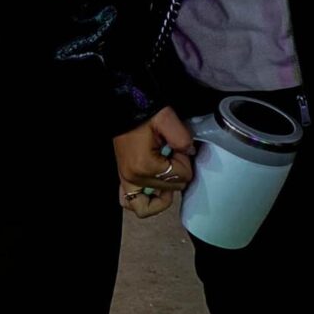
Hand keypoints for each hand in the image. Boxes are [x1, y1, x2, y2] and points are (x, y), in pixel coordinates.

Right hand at [114, 106, 195, 220]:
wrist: (124, 108)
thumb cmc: (144, 113)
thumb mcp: (167, 118)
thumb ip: (182, 138)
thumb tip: (189, 154)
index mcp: (145, 165)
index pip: (180, 176)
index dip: (185, 161)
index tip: (178, 147)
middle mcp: (134, 178)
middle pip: (171, 189)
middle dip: (177, 173)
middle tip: (173, 155)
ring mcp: (126, 180)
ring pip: (151, 205)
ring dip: (164, 191)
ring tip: (167, 174)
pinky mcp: (123, 179)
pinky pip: (131, 203)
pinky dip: (145, 201)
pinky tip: (154, 190)